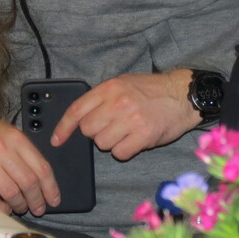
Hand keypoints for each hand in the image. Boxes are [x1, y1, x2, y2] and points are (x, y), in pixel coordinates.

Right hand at [0, 114, 58, 215]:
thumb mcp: (8, 134)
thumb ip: (24, 153)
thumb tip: (42, 180)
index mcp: (15, 138)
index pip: (41, 167)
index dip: (50, 188)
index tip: (53, 200)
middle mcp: (1, 149)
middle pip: (28, 182)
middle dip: (36, 200)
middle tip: (38, 208)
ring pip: (12, 192)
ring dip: (20, 205)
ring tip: (21, 207)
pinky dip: (2, 207)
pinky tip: (5, 207)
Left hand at [52, 69, 198, 160]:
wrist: (182, 95)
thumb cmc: (151, 91)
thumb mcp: (122, 84)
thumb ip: (102, 98)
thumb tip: (80, 118)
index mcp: (109, 88)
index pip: (77, 110)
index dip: (63, 127)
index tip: (56, 140)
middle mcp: (118, 102)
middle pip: (88, 130)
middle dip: (96, 133)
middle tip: (112, 126)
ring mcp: (131, 119)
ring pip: (103, 144)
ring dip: (112, 142)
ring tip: (127, 131)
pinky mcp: (143, 135)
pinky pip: (120, 153)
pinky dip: (125, 150)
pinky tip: (135, 140)